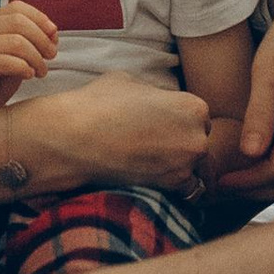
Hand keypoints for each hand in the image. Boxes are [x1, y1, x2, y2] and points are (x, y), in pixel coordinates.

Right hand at [0, 0, 58, 113]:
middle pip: (17, 22)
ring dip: (35, 57)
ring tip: (41, 71)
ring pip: (14, 41)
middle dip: (41, 38)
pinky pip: (4, 61)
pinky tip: (29, 75)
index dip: (39, 18)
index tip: (54, 36)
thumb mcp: (18, 59)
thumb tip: (53, 33)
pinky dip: (23, 67)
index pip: (16, 8)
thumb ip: (33, 44)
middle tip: (51, 56)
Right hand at [20, 73, 213, 193]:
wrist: (73, 138)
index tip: (159, 126)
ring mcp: (187, 164)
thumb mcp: (132, 82)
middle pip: (200, 141)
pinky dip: (175, 187)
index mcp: (194, 106)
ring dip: (179, 165)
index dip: (179, 121)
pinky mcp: (171, 187)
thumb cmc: (98, 104)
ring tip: (150, 162)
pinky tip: (154, 178)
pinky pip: (187, 191)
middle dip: (181, 143)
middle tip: (152, 145)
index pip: (199, 117)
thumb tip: (159, 102)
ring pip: (195, 167)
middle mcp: (198, 135)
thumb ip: (157, 94)